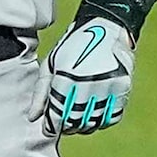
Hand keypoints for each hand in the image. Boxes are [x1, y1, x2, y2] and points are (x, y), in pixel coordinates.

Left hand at [41, 16, 135, 136]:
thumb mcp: (51, 64)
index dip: (51, 125)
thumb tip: (33, 117)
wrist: (106, 28)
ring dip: (83, 126)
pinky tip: (94, 115)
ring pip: (93, 122)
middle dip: (66, 127)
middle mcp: (88, 83)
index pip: (58, 114)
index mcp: (67, 76)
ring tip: (77, 120)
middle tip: (63, 125)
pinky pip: (111, 117)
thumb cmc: (73, 46)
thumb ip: (41, 93)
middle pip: (75, 120)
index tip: (48, 129)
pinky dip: (101, 121)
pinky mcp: (123, 89)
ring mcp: (107, 87)